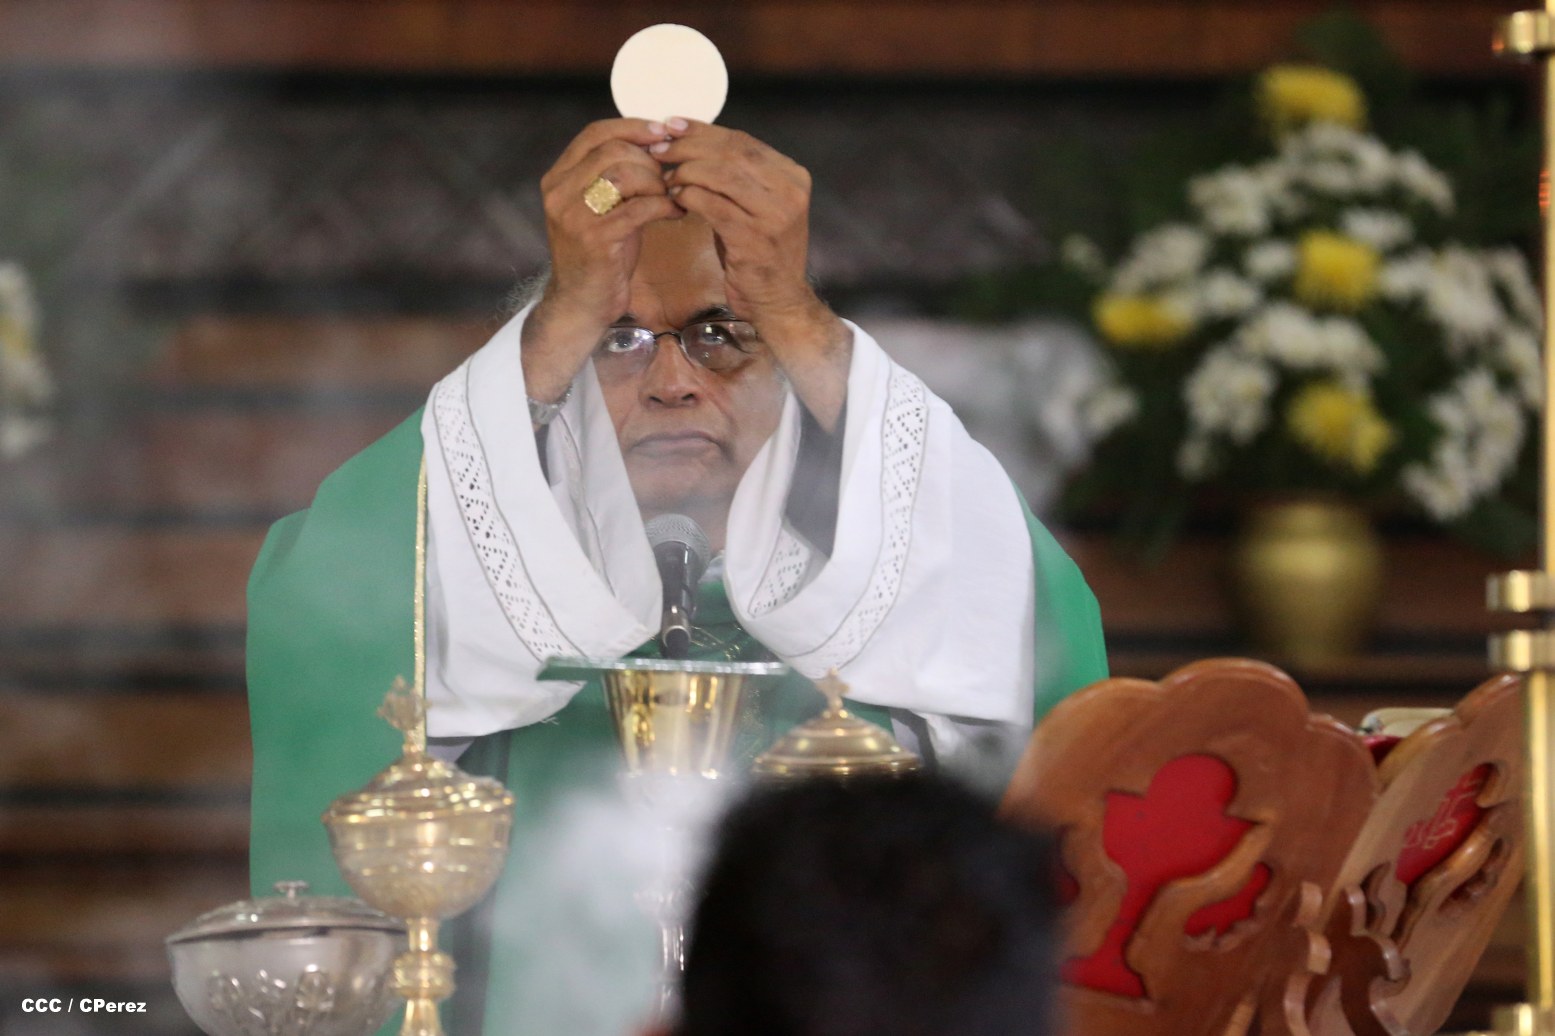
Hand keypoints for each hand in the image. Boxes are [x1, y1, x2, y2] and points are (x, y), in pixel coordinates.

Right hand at [523, 119, 682, 403]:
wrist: (581, 303)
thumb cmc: (601, 254)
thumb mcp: (602, 207)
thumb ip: (617, 175)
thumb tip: (659, 143)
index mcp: (558, 177)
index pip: (595, 133)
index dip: (632, 126)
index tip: (663, 132)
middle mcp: (560, 192)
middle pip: (613, 150)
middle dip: (651, 159)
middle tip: (672, 175)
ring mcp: (574, 215)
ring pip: (623, 174)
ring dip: (657, 182)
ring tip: (673, 195)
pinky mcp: (595, 239)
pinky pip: (638, 208)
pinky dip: (664, 206)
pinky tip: (677, 213)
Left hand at [656, 122, 851, 430]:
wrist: (778, 300)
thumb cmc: (758, 252)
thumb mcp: (752, 206)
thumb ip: (732, 174)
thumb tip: (688, 139)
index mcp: (792, 175)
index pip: (742, 140)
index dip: (704, 130)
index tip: (672, 125)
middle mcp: (790, 190)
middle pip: (731, 152)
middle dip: (689, 147)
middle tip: (658, 147)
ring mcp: (776, 214)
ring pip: (721, 175)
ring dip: (686, 171)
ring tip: (664, 175)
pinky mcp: (755, 237)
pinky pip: (713, 206)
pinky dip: (689, 197)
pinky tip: (674, 198)